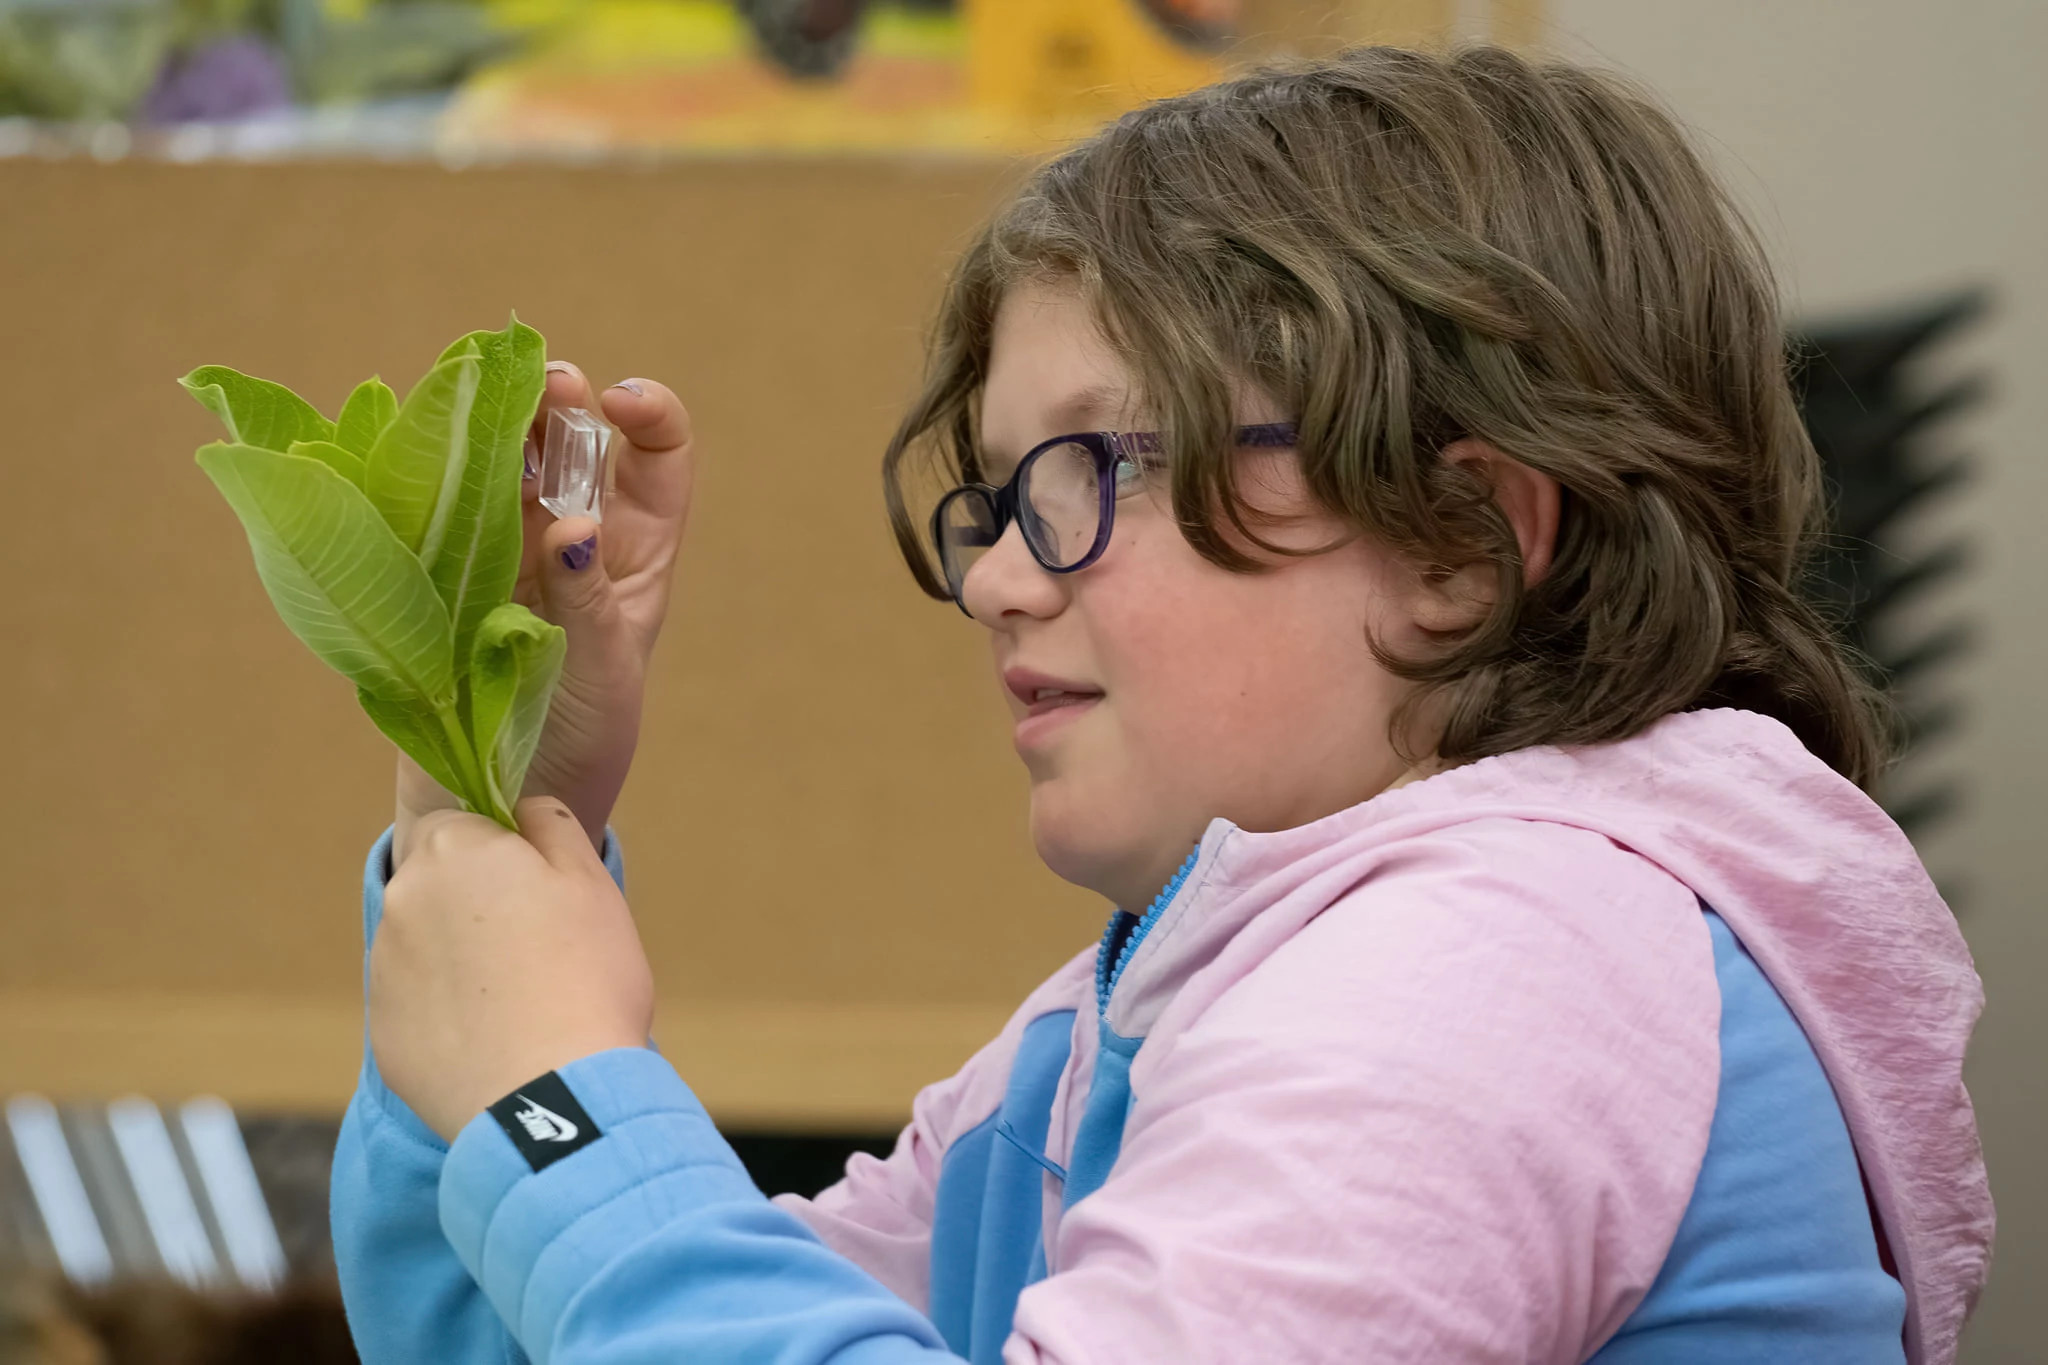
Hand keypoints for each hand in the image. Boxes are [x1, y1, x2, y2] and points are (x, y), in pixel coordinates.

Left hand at [372, 797, 655, 1141]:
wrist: (551, 1096)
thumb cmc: (585, 977)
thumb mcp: (591, 882)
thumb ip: (551, 824)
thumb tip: (521, 809)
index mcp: (453, 850)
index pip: (463, 824)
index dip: (504, 853)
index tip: (539, 891)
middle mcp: (402, 898)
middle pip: (437, 882)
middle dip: (475, 901)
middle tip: (534, 945)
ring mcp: (384, 967)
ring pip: (425, 942)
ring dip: (459, 956)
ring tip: (517, 999)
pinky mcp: (383, 1029)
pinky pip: (418, 1003)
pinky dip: (448, 1012)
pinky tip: (494, 1037)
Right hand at [395, 364, 694, 867]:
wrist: (497, 799)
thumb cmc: (574, 735)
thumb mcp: (598, 672)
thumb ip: (587, 602)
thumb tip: (575, 528)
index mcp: (636, 550)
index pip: (657, 457)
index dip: (648, 416)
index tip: (621, 403)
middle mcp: (572, 532)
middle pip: (571, 438)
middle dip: (559, 399)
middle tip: (542, 386)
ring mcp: (504, 544)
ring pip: (501, 457)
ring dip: (492, 423)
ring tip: (474, 405)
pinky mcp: (443, 565)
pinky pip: (435, 500)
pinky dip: (427, 468)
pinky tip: (416, 448)